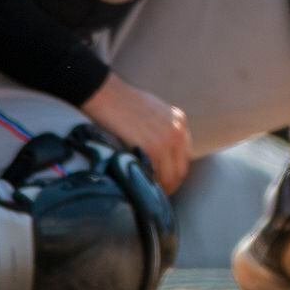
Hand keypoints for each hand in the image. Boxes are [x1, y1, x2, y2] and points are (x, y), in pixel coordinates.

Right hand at [83, 73, 190, 191]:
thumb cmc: (122, 103)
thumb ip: (161, 129)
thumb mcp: (153, 112)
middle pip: (181, 168)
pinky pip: (157, 174)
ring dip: (161, 188)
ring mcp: (167, 139)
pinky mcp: (152, 147)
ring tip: (147, 195)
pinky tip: (141, 188)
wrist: (106, 94)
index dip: (175, 172)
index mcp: (179, 121)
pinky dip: (151, 184)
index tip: (164, 182)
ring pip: (172, 175)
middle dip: (171, 184)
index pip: (184, 155)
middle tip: (156, 195)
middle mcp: (178, 130)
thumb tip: (158, 152)